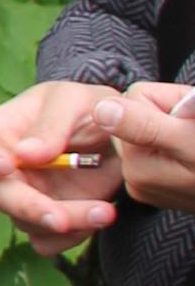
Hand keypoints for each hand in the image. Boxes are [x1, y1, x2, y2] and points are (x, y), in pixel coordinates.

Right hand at [0, 79, 119, 251]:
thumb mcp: (75, 100)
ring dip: (67, 222)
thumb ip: (52, 124)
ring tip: (105, 210)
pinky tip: (99, 215)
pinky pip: (48, 242)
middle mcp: (6, 169)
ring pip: (27, 223)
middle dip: (30, 208)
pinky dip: (74, 237)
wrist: (126, 137)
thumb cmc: (90, 108)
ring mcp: (28, 197)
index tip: (5, 165)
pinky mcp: (50, 220)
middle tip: (60, 218)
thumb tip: (25, 155)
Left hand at [80, 81, 194, 216]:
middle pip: (138, 115)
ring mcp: (145, 183)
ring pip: (149, 129)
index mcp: (137, 163)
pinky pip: (159, 146)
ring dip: (175, 128)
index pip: (136, 99)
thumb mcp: (190, 139)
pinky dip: (178, 143)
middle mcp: (133, 176)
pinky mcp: (157, 187)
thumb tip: (101, 110)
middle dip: (169, 114)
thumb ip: (145, 125)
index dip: (170, 99)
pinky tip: (194, 157)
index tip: (192, 116)